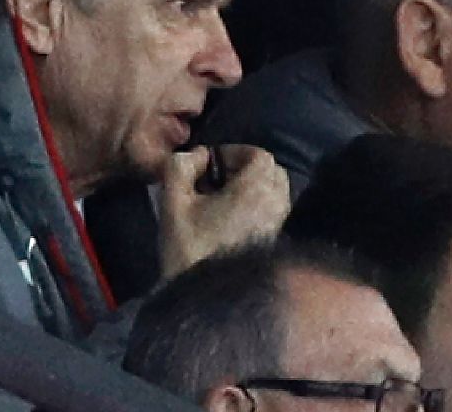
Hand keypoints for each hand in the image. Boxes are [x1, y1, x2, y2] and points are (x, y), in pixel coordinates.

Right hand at [158, 144, 290, 279]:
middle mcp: (275, 204)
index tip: (211, 163)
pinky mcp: (274, 241)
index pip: (259, 155)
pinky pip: (273, 211)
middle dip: (246, 168)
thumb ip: (181, 167)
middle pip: (271, 171)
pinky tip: (229, 219)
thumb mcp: (173, 201)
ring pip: (275, 192)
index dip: (235, 152)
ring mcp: (278, 224)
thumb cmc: (188, 247)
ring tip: (222, 199)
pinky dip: (257, 206)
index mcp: (255, 190)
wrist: (205, 298)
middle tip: (217, 179)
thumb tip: (199, 155)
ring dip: (252, 187)